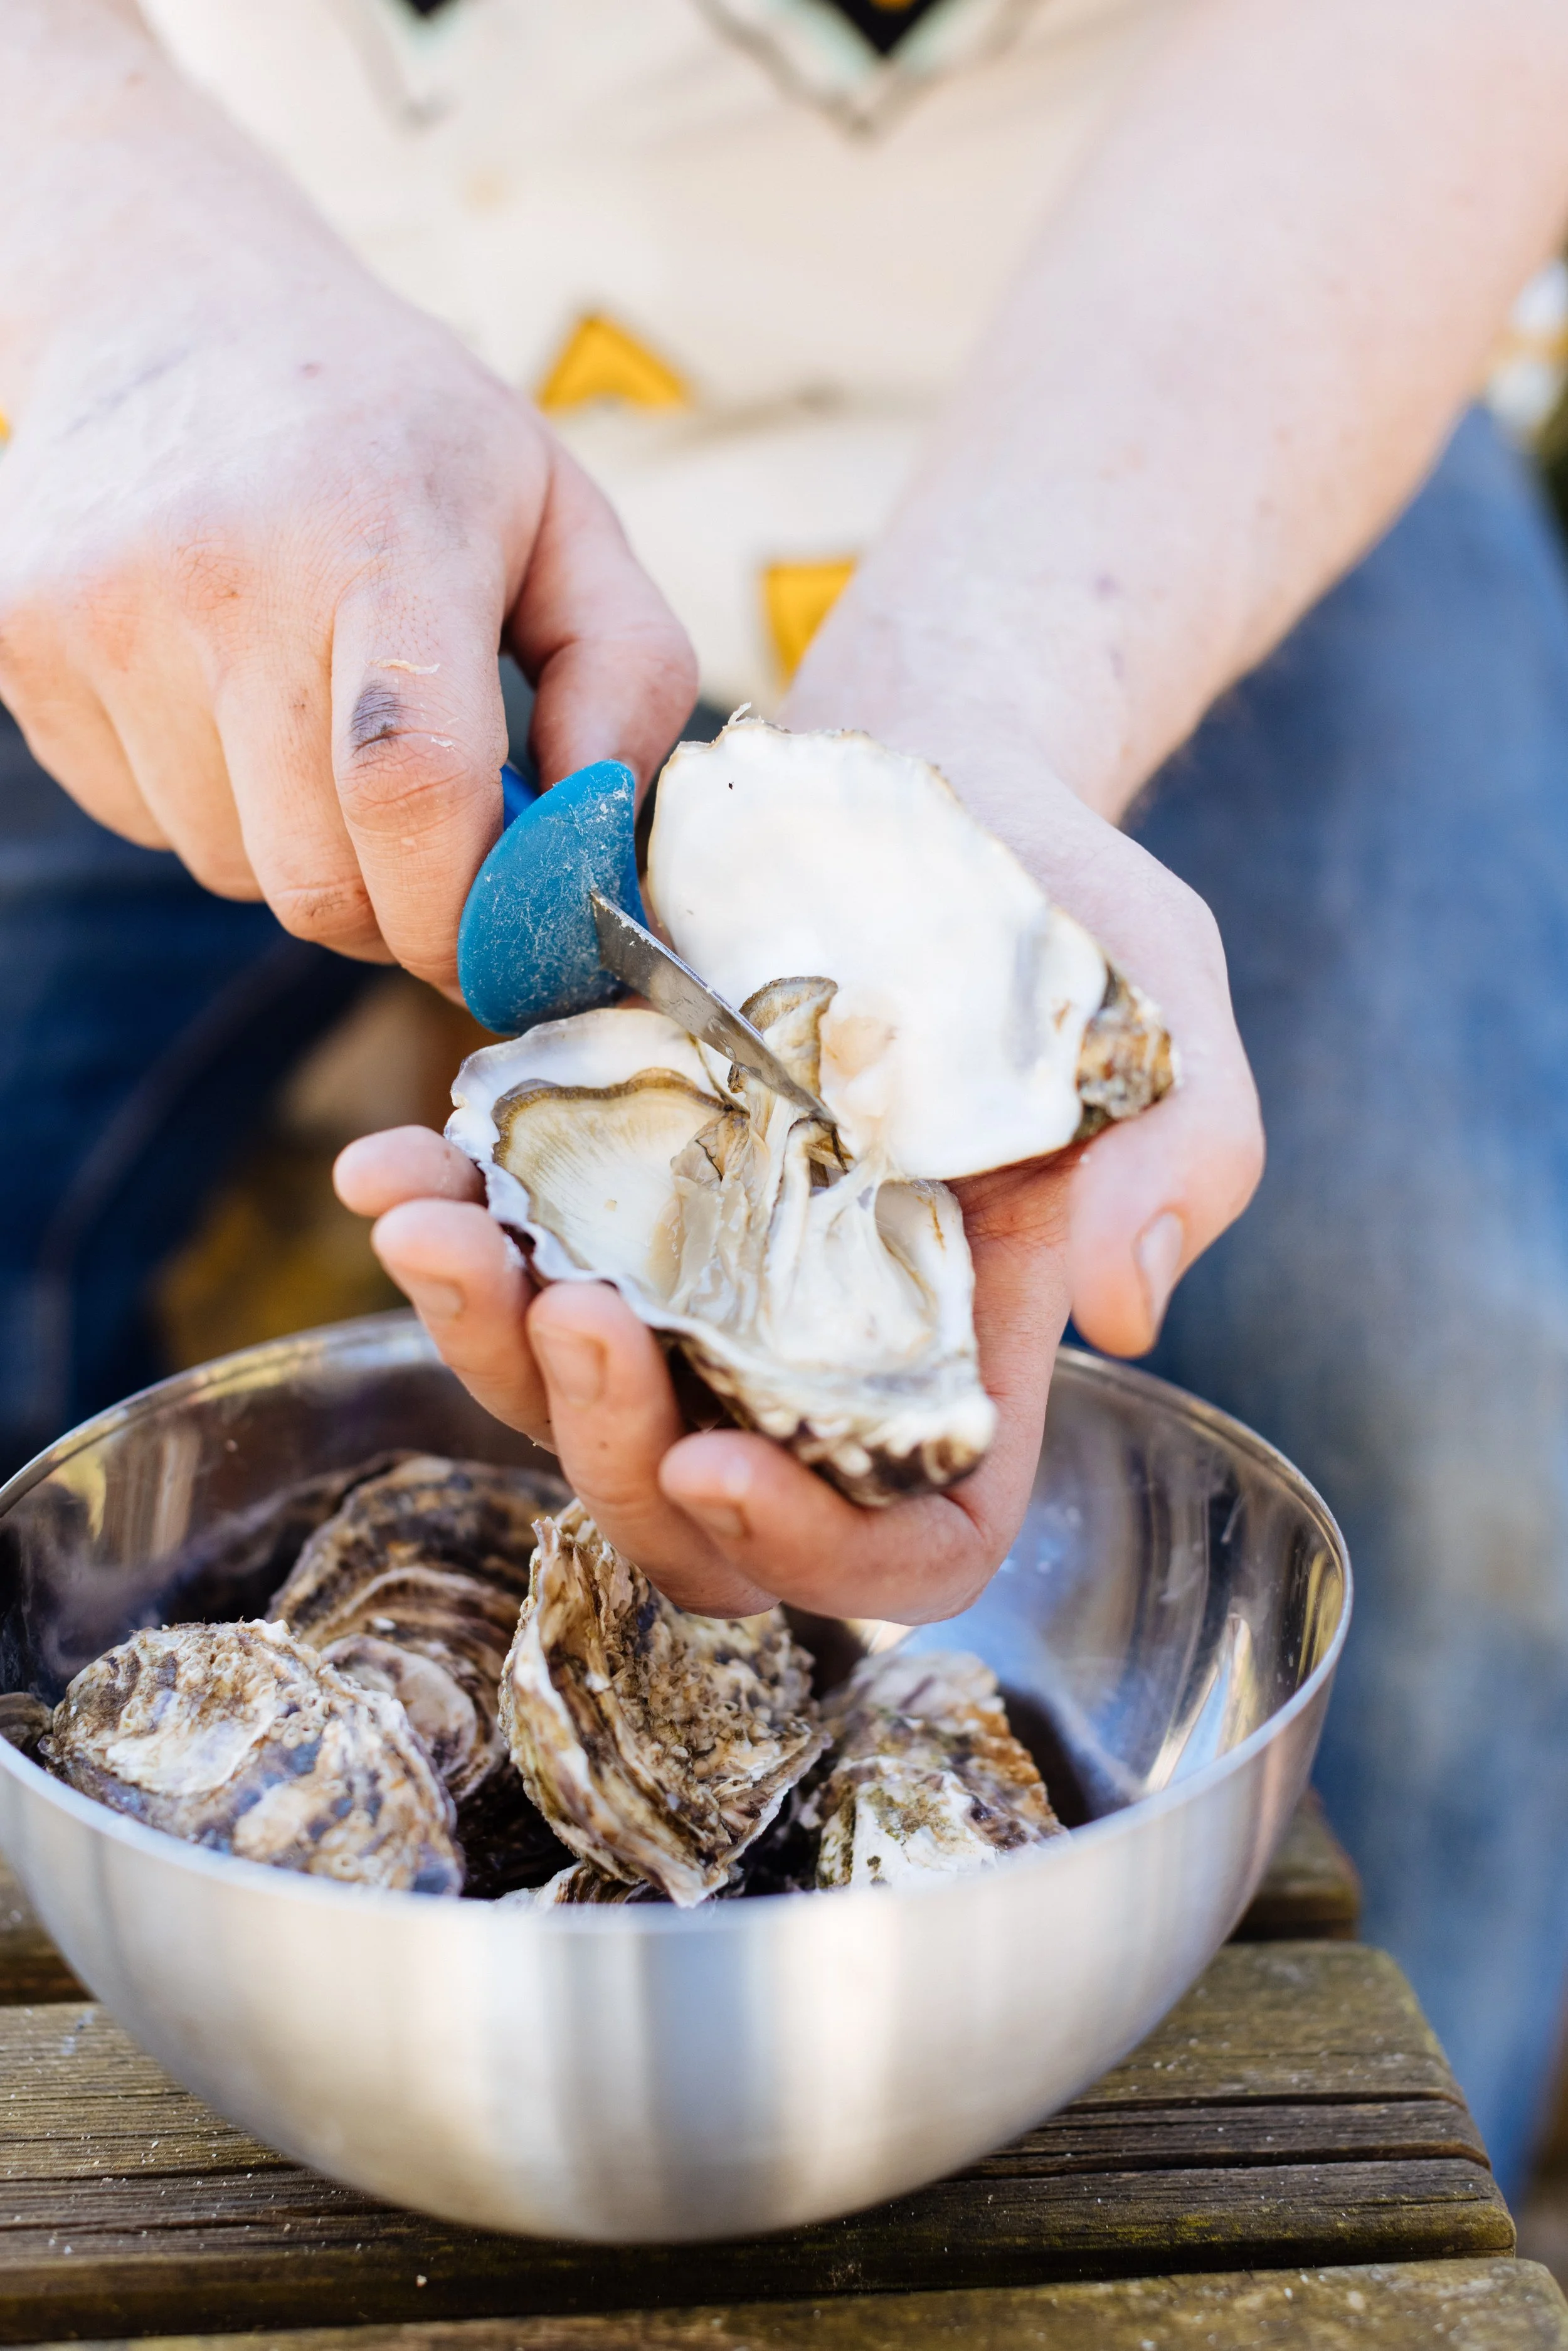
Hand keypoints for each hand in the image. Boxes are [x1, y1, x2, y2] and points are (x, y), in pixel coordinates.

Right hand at [0, 183, 694, 988]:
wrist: (172, 304)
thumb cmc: (402, 434)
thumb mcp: (563, 514)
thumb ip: (631, 680)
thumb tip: (605, 844)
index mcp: (380, 533)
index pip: (413, 792)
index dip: (467, 916)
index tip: (510, 950)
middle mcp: (222, 574)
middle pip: (318, 876)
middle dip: (398, 912)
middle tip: (437, 852)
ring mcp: (102, 613)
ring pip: (235, 869)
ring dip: (308, 852)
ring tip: (326, 724)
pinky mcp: (23, 644)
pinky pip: (148, 824)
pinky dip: (215, 805)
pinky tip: (233, 695)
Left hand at [334, 774, 1259, 1621]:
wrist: (929, 782)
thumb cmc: (1067, 914)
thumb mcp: (1167, 1023)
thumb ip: (1181, 1165)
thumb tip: (1128, 1313)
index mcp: (963, 1345)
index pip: (911, 1539)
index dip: (817, 1550)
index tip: (721, 1457)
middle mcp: (818, 1340)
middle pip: (698, 1503)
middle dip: (610, 1448)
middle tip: (574, 1312)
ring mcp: (701, 1269)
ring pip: (573, 1398)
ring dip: (487, 1345)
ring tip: (437, 1231)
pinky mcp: (609, 1179)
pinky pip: (509, 1258)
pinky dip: (442, 1229)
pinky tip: (389, 1166)